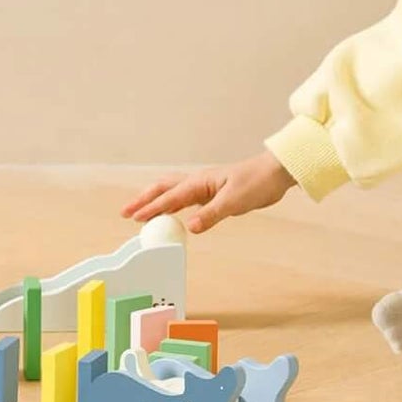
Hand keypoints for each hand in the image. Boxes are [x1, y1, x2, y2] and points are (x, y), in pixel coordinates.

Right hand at [120, 151, 294, 233]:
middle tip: (126, 213)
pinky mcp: (212, 193)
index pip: (170, 197)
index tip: (134, 218)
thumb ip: (211, 215)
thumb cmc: (256, 183)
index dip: (151, 208)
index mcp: (199, 182)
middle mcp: (197, 182)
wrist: (274, 174)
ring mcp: (204, 187)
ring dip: (155, 201)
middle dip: (144, 200)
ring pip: (172, 192)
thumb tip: (188, 228)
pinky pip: (184, 199)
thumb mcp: (234, 202)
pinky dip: (172, 205)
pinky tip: (170, 213)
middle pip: (163, 189)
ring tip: (141, 212)